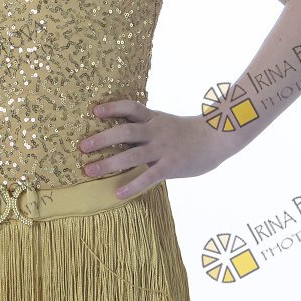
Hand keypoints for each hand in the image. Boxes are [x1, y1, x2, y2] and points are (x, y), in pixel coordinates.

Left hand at [78, 100, 230, 198]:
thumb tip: (122, 132)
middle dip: (102, 139)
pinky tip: (118, 193)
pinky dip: (132, 185)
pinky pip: (149, 176)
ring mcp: (163, 149)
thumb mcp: (166, 122)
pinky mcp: (171, 166)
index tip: (94, 111)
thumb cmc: (188, 132)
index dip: (113, 107)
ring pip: (131, 155)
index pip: (131, 107)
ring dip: (108, 163)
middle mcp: (156, 131)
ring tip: (90, 170)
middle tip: (82, 146)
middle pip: (125, 131)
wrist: (217, 138)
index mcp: (154, 118)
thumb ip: (147, 126)